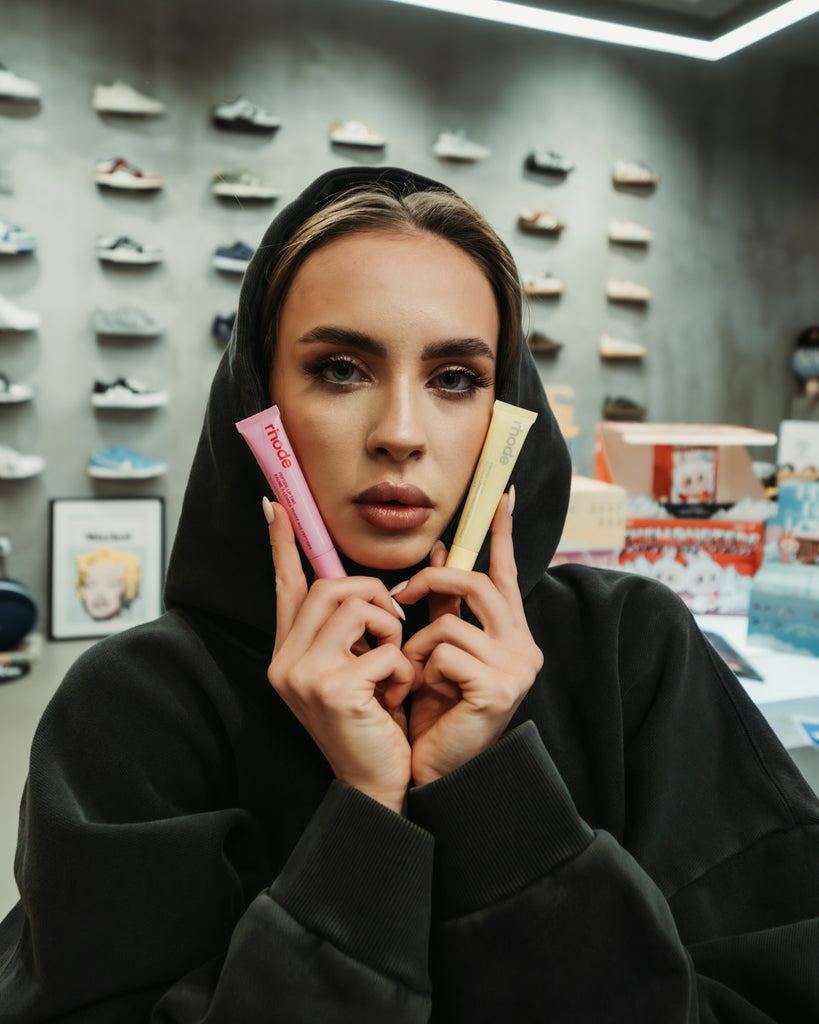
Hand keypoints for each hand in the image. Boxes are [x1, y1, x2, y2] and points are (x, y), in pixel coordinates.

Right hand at [265, 499, 414, 813]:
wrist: (377, 781)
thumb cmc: (372, 720)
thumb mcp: (357, 667)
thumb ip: (353, 628)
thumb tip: (370, 584)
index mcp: (288, 652)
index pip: (285, 586)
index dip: (281, 544)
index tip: (275, 506)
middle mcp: (285, 661)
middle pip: (332, 585)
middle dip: (374, 595)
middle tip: (393, 625)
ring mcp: (303, 675)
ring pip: (358, 606)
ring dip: (391, 630)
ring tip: (392, 666)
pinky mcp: (333, 689)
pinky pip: (385, 647)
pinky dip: (402, 668)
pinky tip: (394, 697)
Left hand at [396, 494, 542, 786]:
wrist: (434, 770)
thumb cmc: (434, 710)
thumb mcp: (438, 649)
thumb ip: (445, 605)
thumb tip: (445, 548)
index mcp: (511, 633)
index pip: (505, 572)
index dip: (502, 533)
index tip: (503, 493)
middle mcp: (524, 646)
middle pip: (477, 583)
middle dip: (433, 579)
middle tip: (399, 595)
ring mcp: (517, 667)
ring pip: (452, 620)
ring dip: (418, 643)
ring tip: (411, 672)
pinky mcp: (500, 688)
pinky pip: (445, 652)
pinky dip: (422, 668)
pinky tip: (425, 693)